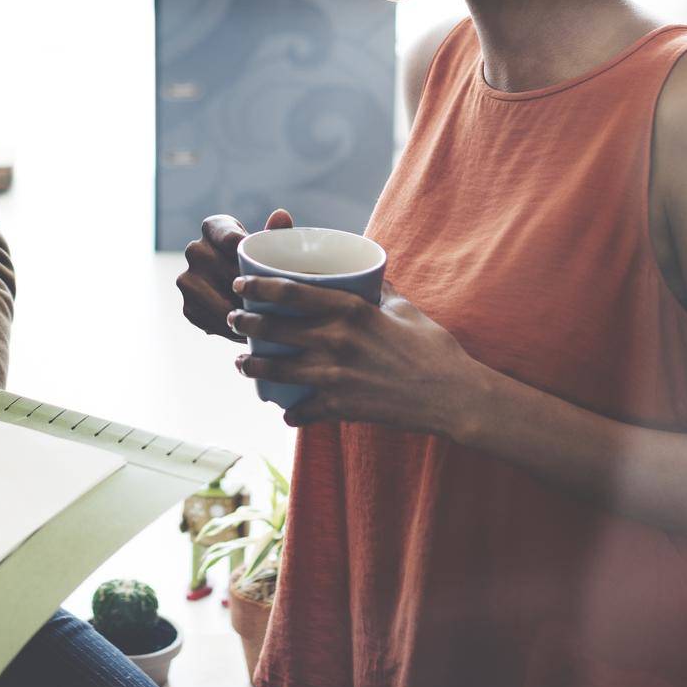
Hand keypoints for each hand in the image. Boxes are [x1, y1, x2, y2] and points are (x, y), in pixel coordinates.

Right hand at [178, 209, 290, 340]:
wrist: (243, 294)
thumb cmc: (261, 264)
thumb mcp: (270, 248)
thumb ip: (275, 233)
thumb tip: (281, 215)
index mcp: (214, 228)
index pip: (229, 238)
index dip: (248, 254)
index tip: (263, 267)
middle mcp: (195, 250)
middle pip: (224, 271)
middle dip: (249, 289)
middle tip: (273, 303)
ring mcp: (186, 280)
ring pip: (217, 300)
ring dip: (240, 312)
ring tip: (265, 321)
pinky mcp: (188, 307)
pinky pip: (211, 321)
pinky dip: (231, 329)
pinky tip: (250, 332)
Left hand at [228, 276, 485, 433]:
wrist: (452, 396)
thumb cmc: (433, 348)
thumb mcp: (404, 309)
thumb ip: (379, 290)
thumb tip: (366, 273)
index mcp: (351, 310)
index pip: (291, 292)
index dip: (259, 288)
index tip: (241, 286)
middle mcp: (336, 340)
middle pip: (274, 329)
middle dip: (246, 325)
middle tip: (234, 321)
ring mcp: (335, 375)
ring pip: (278, 371)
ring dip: (253, 367)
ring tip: (241, 364)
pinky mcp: (341, 405)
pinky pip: (304, 411)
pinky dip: (293, 413)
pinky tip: (286, 412)